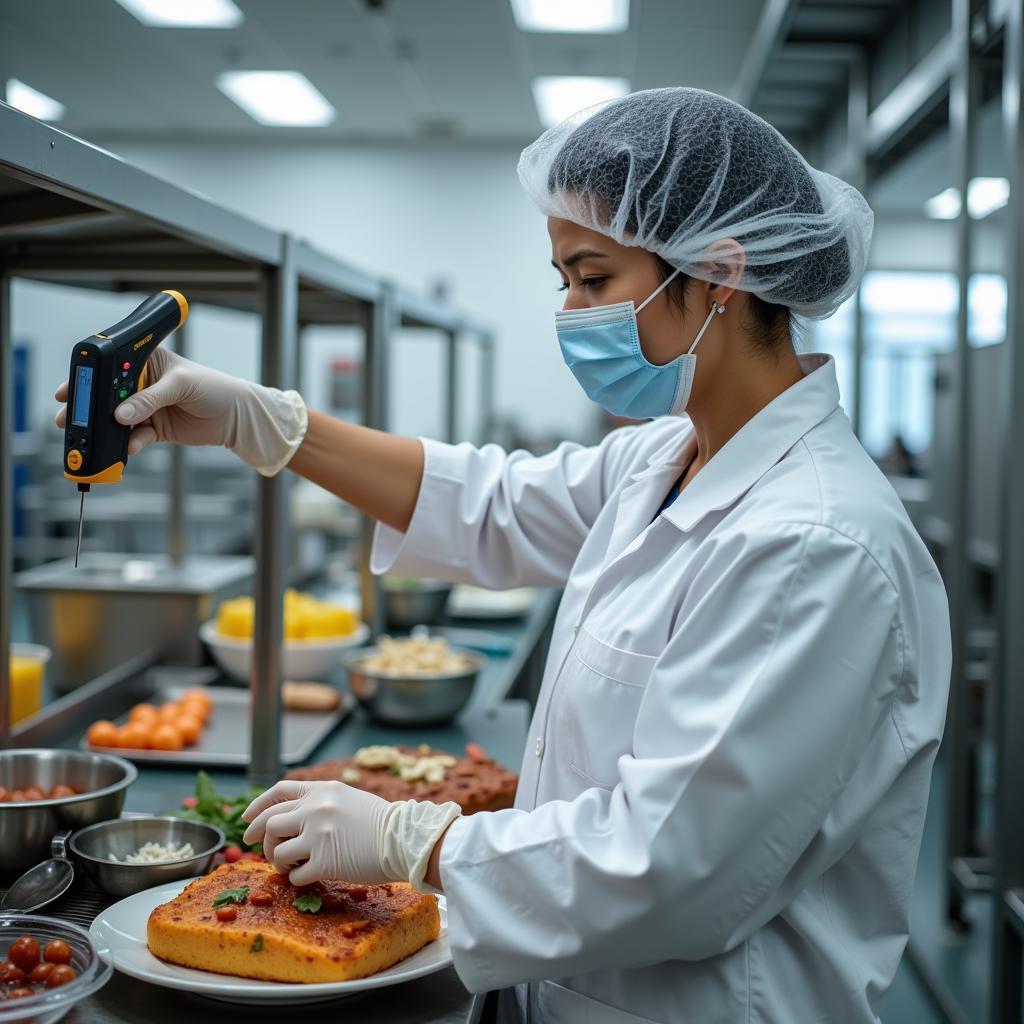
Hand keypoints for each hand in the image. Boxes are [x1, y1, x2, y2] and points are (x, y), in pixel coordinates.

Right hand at [55, 348, 307, 476]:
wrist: (236, 416)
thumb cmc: (213, 387)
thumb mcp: (181, 385)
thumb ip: (150, 399)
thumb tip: (121, 414)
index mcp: (145, 361)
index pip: (111, 366)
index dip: (90, 377)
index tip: (71, 389)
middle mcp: (142, 384)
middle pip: (107, 395)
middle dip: (88, 407)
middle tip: (68, 417)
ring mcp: (146, 408)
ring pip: (117, 418)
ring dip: (104, 428)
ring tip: (89, 437)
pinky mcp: (155, 429)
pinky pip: (134, 437)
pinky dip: (129, 443)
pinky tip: (128, 447)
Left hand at [241, 780, 460, 889]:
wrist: (403, 839)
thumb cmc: (382, 822)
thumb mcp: (348, 799)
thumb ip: (321, 802)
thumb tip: (294, 817)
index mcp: (322, 790)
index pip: (279, 792)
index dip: (258, 805)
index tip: (247, 818)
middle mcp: (315, 809)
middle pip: (270, 822)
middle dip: (258, 837)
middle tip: (254, 847)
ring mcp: (318, 835)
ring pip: (277, 850)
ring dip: (277, 860)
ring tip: (288, 864)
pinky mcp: (324, 862)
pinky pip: (295, 874)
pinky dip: (295, 877)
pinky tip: (305, 876)